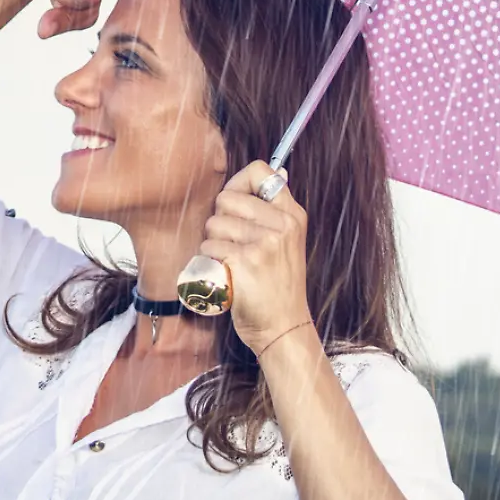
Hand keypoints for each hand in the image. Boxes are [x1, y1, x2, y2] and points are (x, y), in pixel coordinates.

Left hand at [200, 162, 312, 356]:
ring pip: (212, 225)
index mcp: (292, 215)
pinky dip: (209, 266)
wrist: (283, 328)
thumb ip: (277, 209)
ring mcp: (264, 244)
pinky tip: (226, 278)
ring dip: (213, 247)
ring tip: (232, 266)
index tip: (236, 205)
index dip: (238, 184)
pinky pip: (207, 249)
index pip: (260, 171)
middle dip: (220, 222)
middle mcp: (282, 225)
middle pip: (226, 199)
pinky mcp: (244, 262)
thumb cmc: (278, 285)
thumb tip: (279, 170)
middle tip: (235, 248)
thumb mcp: (289, 242)